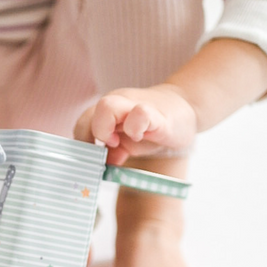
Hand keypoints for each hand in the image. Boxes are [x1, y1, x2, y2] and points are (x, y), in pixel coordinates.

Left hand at [74, 84, 197, 165]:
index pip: (82, 124)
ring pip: (106, 106)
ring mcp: (135, 105)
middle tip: (106, 150)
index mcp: (107, 112)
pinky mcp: (157, 115)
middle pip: (88, 114)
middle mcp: (117, 104)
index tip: (92, 158)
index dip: (83, 143)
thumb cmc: (151, 127)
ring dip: (105, 129)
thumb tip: (105, 162)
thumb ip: (113, 151)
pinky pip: (140, 113)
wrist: (184, 110)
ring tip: (119, 144)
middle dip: (91, 136)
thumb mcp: (127, 142)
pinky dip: (134, 128)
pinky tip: (140, 137)